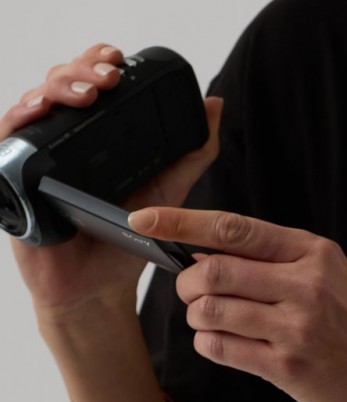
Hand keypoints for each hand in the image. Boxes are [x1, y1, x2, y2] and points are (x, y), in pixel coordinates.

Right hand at [1, 44, 222, 314]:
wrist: (102, 285)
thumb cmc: (129, 237)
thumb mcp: (170, 190)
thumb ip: (193, 151)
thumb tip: (215, 104)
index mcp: (95, 134)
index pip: (89, 82)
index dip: (98, 63)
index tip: (121, 61)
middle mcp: (62, 138)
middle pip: (61, 85)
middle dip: (83, 71)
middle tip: (110, 78)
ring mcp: (35, 157)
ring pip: (34, 104)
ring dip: (57, 89)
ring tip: (88, 94)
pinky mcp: (13, 180)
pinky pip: (7, 142)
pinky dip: (20, 122)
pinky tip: (40, 114)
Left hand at [131, 206, 346, 401]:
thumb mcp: (336, 278)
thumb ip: (282, 262)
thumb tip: (209, 253)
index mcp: (315, 253)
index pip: (233, 228)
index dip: (180, 223)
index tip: (144, 220)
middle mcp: (307, 285)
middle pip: (214, 269)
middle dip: (187, 281)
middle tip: (191, 292)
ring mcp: (299, 328)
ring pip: (213, 310)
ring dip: (196, 316)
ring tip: (208, 321)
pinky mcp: (290, 368)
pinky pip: (224, 349)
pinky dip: (210, 344)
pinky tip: (221, 344)